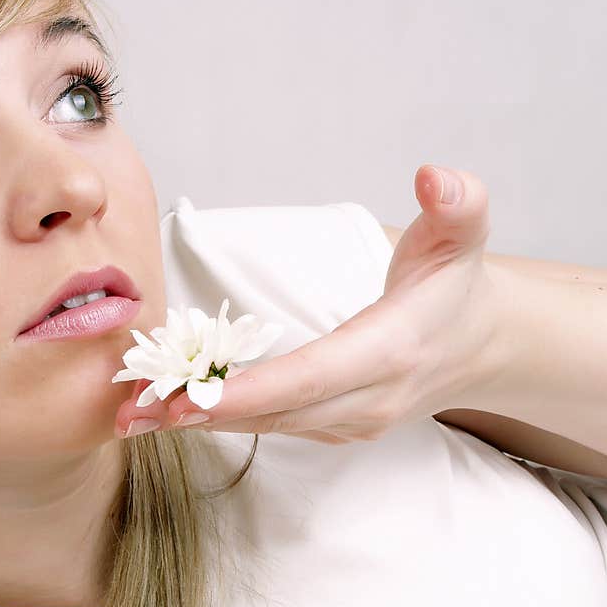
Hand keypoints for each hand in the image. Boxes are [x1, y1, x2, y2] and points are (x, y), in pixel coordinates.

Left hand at [115, 165, 507, 442]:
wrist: (475, 347)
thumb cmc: (454, 286)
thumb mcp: (465, 234)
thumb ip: (458, 203)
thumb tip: (434, 177)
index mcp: (391, 351)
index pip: (313, 376)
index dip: (250, 391)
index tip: (189, 400)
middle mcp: (368, 399)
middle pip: (277, 411)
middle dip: (201, 414)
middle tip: (130, 412)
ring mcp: (350, 422)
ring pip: (268, 425)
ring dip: (199, 422)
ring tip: (133, 416)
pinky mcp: (334, 429)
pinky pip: (273, 425)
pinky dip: (221, 420)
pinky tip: (173, 411)